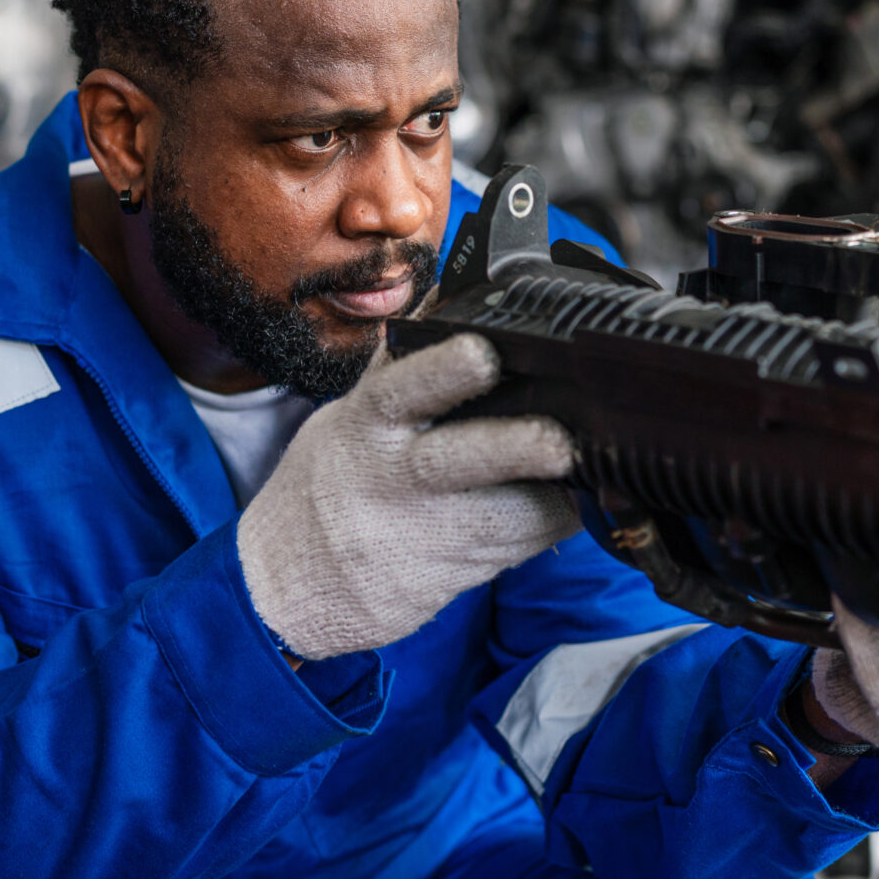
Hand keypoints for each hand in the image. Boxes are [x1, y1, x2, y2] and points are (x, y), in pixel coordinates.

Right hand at [238, 333, 577, 658]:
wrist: (286, 584)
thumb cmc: (336, 482)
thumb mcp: (349, 418)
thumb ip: (402, 368)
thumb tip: (454, 294)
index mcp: (366, 425)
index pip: (401, 387)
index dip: (444, 367)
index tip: (485, 351)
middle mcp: (392, 478)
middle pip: (453, 459)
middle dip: (511, 446)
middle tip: (558, 440)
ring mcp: (420, 533)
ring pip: (498, 518)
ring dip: (550, 497)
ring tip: (591, 472)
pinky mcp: (443, 577)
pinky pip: (512, 551)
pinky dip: (548, 527)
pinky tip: (572, 504)